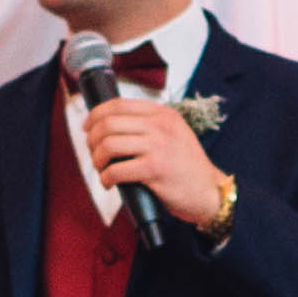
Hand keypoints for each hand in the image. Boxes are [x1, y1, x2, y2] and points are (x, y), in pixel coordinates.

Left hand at [80, 96, 233, 232]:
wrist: (210, 192)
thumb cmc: (186, 167)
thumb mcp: (174, 134)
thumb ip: (148, 126)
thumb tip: (109, 126)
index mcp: (163, 114)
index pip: (118, 104)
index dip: (95, 114)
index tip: (87, 128)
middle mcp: (161, 125)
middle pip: (108, 122)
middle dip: (92, 140)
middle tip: (93, 153)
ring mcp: (158, 146)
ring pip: (109, 144)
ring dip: (97, 159)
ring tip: (101, 169)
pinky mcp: (155, 169)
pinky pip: (116, 170)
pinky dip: (106, 178)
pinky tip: (109, 183)